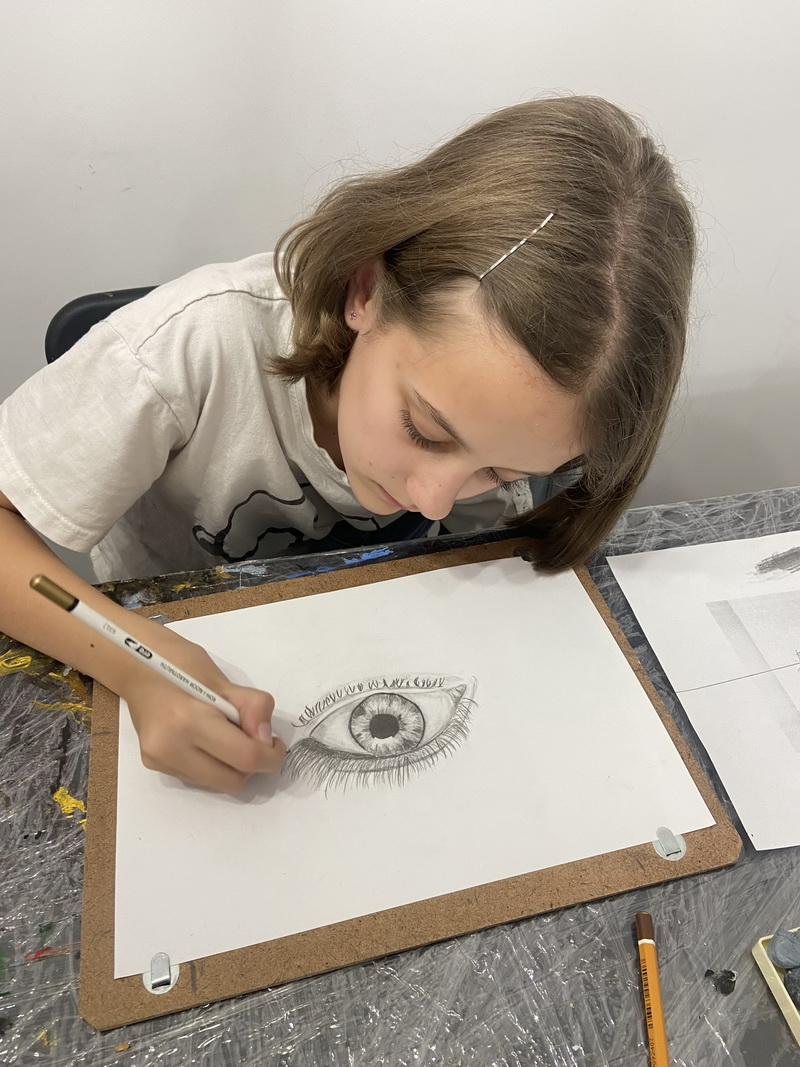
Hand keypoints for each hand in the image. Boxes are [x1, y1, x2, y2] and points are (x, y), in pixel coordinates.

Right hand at [124, 670, 286, 793]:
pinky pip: (198, 777)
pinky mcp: (154, 765)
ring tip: (225, 734)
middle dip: (252, 764)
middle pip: (232, 780)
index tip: (276, 743)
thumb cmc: (180, 663)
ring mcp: (159, 760)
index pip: (244, 757)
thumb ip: (252, 707)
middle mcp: (170, 748)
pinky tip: (204, 738)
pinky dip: (212, 763)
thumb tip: (266, 740)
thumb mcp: (223, 679)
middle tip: (254, 738)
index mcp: (189, 721)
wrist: (133, 665)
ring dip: (231, 765)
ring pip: (216, 783)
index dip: (270, 755)